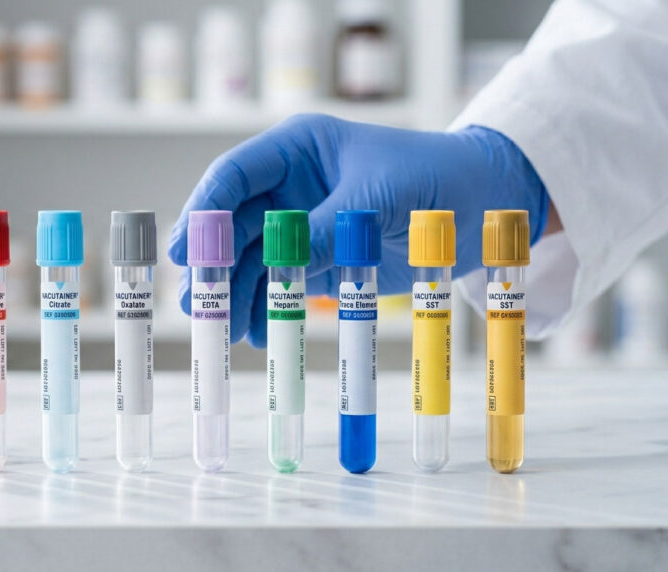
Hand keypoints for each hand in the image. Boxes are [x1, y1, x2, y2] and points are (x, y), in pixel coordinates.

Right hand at [168, 114, 547, 346]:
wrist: (482, 203)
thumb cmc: (433, 178)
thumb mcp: (376, 200)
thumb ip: (325, 230)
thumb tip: (278, 265)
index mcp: (297, 150)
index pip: (234, 175)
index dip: (205, 211)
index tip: (186, 249)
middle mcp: (290, 187)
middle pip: (233, 224)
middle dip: (213, 262)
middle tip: (196, 300)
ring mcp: (301, 224)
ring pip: (251, 259)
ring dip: (236, 292)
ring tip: (226, 328)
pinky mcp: (319, 257)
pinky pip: (280, 283)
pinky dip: (267, 307)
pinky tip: (258, 331)